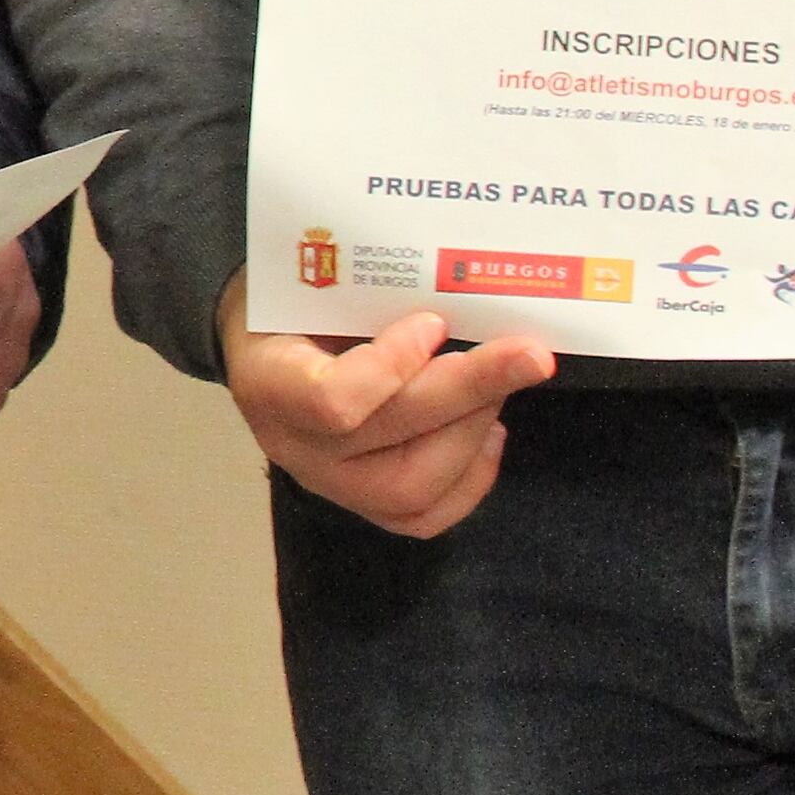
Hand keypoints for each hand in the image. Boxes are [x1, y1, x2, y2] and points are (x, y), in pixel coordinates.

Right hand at [217, 272, 555, 539]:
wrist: (265, 345)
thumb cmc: (294, 299)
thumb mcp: (311, 278)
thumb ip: (370, 287)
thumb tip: (460, 280)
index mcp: (268, 381)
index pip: (331, 400)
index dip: (392, 367)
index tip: (433, 322)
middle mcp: (294, 445)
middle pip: (390, 438)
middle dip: (470, 392)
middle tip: (530, 354)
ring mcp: (328, 483)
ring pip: (413, 488)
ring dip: (473, 431)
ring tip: (501, 386)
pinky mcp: (363, 504)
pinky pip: (426, 516)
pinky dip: (473, 475)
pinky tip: (492, 430)